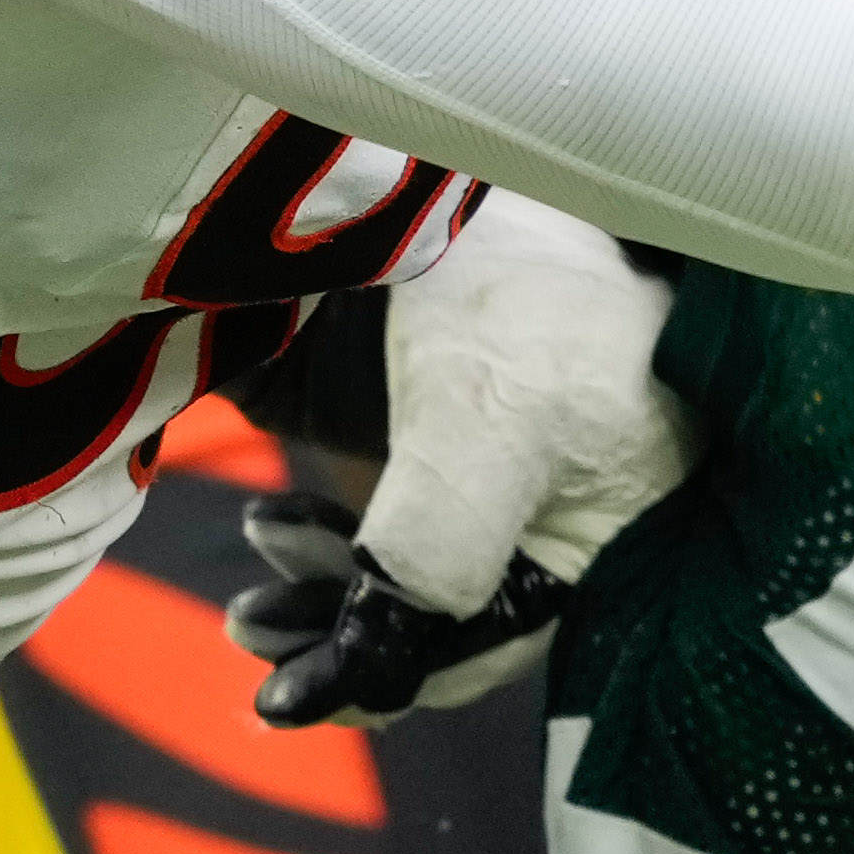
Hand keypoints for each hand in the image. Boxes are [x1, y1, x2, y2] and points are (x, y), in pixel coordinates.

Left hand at [231, 201, 683, 724]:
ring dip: (324, 591)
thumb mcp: (491, 423)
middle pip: (439, 620)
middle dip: (345, 634)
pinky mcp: (440, 429)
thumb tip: (375, 664)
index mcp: (598, 538)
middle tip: (255, 632)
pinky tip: (274, 519)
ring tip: (258, 571)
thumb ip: (440, 554)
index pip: (485, 645)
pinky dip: (322, 538)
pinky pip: (378, 523)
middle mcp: (550, 519)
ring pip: (400, 577)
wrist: (495, 156)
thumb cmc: (534, 290)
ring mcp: (494, 474)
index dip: (388, 676)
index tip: (289, 696)